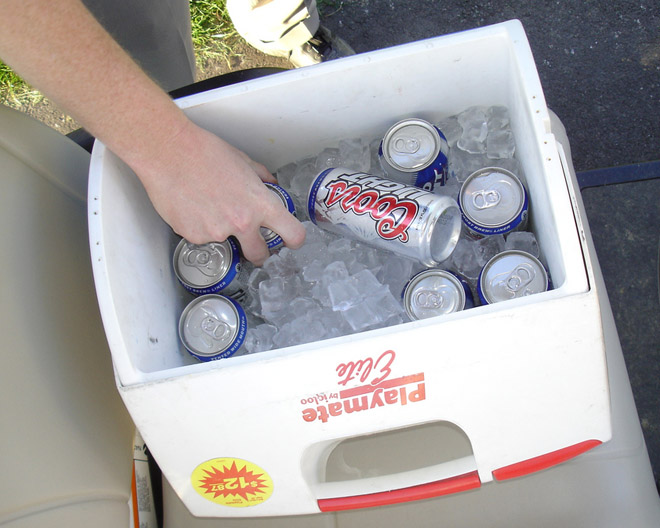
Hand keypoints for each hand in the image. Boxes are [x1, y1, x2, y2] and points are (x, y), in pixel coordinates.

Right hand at [136, 119, 305, 265]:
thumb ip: (261, 178)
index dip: (293, 241)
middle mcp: (242, 222)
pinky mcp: (194, 236)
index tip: (290, 242)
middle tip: (251, 243)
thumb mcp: (243, 161)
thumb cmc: (203, 152)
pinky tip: (192, 207)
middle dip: (258, 252)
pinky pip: (202, 238)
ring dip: (222, 232)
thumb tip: (270, 184)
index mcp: (261, 204)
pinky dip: (199, 228)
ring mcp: (217, 233)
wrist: (168, 153)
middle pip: (260, 255)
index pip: (292, 234)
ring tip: (207, 206)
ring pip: (226, 243)